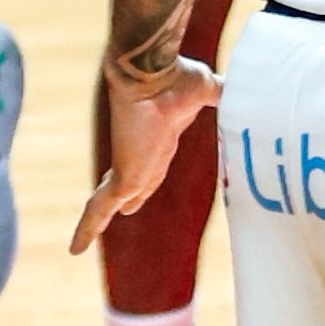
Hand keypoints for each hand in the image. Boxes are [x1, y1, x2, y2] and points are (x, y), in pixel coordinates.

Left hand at [71, 57, 224, 254]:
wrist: (154, 76)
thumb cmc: (179, 79)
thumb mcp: (208, 88)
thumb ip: (223, 92)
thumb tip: (250, 86)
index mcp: (160, 133)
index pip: (153, 159)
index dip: (150, 171)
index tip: (143, 183)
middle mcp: (142, 152)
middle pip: (137, 182)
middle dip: (130, 196)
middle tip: (127, 209)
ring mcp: (129, 165)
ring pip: (111, 199)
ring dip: (100, 217)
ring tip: (85, 237)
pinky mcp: (121, 179)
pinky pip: (99, 210)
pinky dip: (87, 229)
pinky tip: (74, 249)